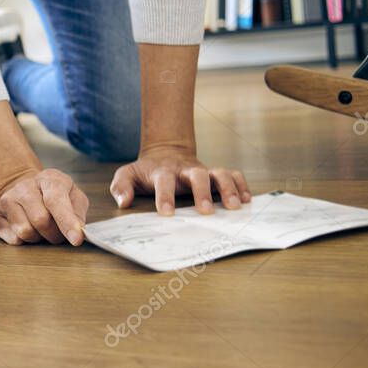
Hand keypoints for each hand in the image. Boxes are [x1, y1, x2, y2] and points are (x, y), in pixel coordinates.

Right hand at [0, 168, 88, 245]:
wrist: (25, 189)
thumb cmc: (53, 196)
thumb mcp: (73, 196)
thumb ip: (78, 212)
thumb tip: (78, 230)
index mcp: (48, 179)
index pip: (56, 201)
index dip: (67, 222)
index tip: (76, 239)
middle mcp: (24, 187)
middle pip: (41, 221)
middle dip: (54, 234)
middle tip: (57, 232)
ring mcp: (8, 200)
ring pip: (25, 232)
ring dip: (38, 238)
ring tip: (41, 229)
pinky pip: (13, 238)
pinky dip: (25, 241)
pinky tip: (28, 228)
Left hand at [109, 144, 250, 215]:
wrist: (164, 153)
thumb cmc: (145, 171)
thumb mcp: (127, 175)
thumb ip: (121, 186)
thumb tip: (123, 202)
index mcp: (162, 172)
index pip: (164, 181)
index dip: (165, 196)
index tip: (166, 213)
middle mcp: (185, 170)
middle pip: (197, 175)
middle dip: (202, 192)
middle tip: (206, 212)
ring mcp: (202, 170)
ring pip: (219, 173)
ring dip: (228, 188)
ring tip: (235, 207)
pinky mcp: (215, 173)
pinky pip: (232, 174)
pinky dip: (241, 184)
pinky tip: (247, 200)